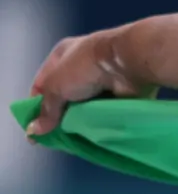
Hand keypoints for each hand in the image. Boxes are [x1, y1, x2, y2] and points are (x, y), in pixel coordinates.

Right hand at [25, 30, 156, 137]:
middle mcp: (82, 64)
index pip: (42, 84)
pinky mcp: (120, 91)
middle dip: (59, 115)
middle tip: (53, 137)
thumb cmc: (86, 67)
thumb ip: (46, 110)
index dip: (36, 106)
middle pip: (65, 95)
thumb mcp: (56, 86)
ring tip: (73, 138)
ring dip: (80, 119)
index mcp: (63, 55)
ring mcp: (103, 78)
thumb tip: (33, 132)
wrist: (129, 61)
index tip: (32, 128)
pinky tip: (93, 132)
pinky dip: (99, 119)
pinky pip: (104, 109)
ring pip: (85, 105)